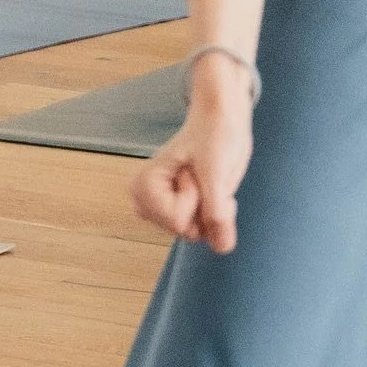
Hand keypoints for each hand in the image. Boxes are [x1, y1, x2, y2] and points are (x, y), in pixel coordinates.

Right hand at [131, 62, 253, 252]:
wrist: (222, 118)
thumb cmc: (214, 135)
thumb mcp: (216, 173)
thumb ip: (216, 213)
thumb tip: (222, 248)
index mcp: (144, 186)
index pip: (177, 222)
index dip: (196, 199)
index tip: (194, 171)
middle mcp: (147, 200)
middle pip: (185, 232)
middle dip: (204, 207)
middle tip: (202, 175)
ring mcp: (163, 206)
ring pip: (196, 233)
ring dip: (211, 210)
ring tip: (207, 180)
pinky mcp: (179, 209)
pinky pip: (204, 230)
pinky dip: (214, 214)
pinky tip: (210, 190)